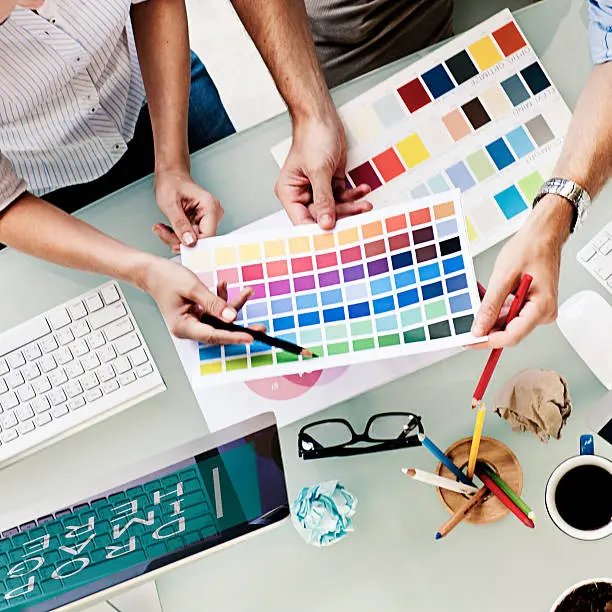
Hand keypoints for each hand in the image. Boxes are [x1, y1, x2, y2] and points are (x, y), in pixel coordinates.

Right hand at [142, 256, 264, 343]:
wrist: (151, 270)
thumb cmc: (165, 278)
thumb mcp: (193, 288)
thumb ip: (213, 303)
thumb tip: (232, 317)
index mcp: (184, 327)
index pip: (214, 335)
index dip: (233, 337)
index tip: (251, 337)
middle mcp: (189, 328)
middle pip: (219, 331)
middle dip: (240, 326)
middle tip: (260, 328)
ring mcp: (192, 321)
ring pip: (219, 319)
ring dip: (233, 306)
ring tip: (247, 292)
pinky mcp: (196, 313)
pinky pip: (214, 311)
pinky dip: (221, 299)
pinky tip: (224, 286)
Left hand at [153, 169, 223, 252]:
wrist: (170, 175)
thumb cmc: (171, 183)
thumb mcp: (170, 204)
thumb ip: (180, 224)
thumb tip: (189, 243)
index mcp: (210, 206)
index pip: (208, 236)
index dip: (191, 244)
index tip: (174, 245)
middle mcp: (213, 213)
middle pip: (200, 240)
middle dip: (179, 240)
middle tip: (162, 232)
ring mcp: (208, 218)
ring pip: (194, 240)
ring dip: (175, 238)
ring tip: (162, 228)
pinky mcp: (201, 222)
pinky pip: (190, 237)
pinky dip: (177, 235)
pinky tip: (167, 228)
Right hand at [275, 114, 371, 229]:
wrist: (323, 117)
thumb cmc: (312, 137)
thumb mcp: (319, 170)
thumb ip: (323, 199)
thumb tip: (326, 223)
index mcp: (289, 192)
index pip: (301, 221)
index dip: (317, 229)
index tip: (334, 236)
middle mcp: (302, 193)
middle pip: (321, 216)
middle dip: (342, 214)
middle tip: (359, 214)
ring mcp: (317, 189)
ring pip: (335, 207)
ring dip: (352, 205)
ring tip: (365, 203)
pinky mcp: (330, 183)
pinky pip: (343, 196)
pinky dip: (354, 194)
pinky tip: (363, 190)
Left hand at [470, 195, 572, 347]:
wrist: (543, 235)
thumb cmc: (530, 249)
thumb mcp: (503, 278)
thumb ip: (491, 306)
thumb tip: (480, 328)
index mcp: (541, 307)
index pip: (512, 336)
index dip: (489, 340)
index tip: (471, 341)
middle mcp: (543, 312)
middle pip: (510, 332)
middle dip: (487, 329)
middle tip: (466, 326)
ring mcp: (539, 309)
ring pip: (509, 323)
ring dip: (491, 317)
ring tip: (477, 305)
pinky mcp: (533, 304)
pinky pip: (512, 314)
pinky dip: (497, 309)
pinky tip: (487, 301)